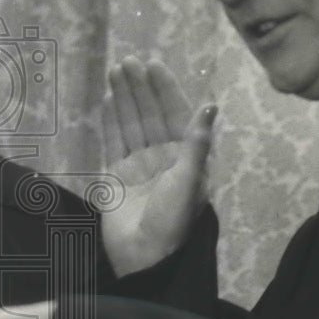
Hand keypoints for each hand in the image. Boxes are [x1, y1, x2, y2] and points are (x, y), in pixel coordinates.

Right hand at [101, 56, 215, 276]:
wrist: (145, 256)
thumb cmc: (173, 220)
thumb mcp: (189, 180)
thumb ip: (196, 142)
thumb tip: (210, 105)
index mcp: (186, 157)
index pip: (175, 114)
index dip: (165, 90)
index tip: (154, 65)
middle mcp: (163, 156)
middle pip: (150, 114)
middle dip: (140, 87)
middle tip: (129, 62)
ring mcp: (138, 164)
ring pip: (130, 123)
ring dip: (124, 97)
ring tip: (116, 70)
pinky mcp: (116, 174)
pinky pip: (113, 140)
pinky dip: (111, 120)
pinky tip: (108, 100)